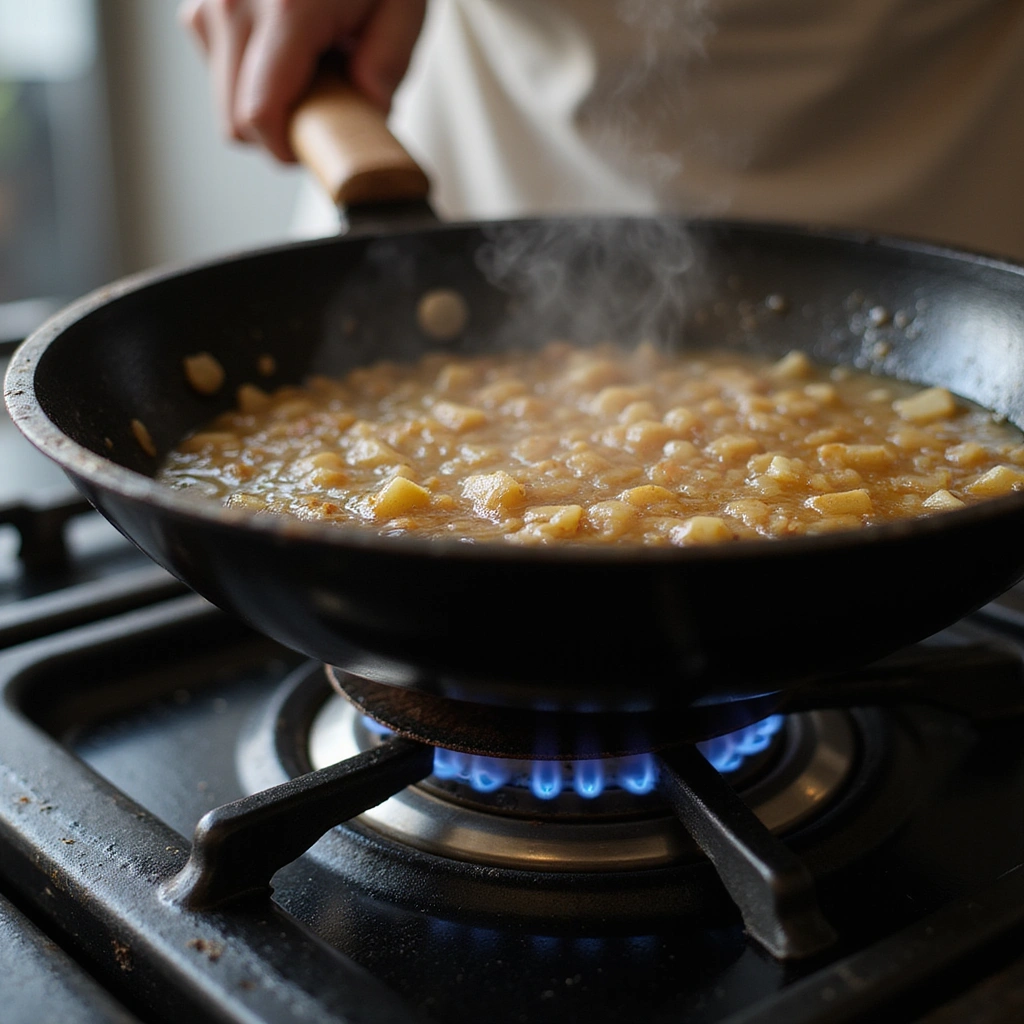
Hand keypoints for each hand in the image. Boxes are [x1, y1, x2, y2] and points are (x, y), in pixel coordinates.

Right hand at [180, 0, 426, 161]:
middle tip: (324, 107)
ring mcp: (209, 0)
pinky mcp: (200, 3)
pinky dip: (251, 76)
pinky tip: (285, 50)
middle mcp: (234, 2)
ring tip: (309, 68)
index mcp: (286, 9)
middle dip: (280, 131)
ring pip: (224, 102)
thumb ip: (388, 68)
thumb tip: (366, 115)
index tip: (316, 151)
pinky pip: (218, 71)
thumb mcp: (404, 8)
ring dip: (265, 103)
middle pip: (235, 121)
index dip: (287, 150)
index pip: (259, 116)